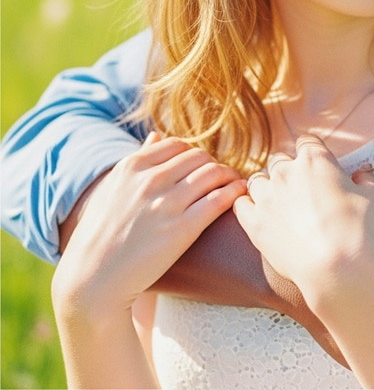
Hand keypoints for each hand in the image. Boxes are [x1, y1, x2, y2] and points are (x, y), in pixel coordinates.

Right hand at [52, 133, 245, 319]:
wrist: (92, 280)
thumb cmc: (101, 235)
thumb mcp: (112, 189)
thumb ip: (136, 159)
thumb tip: (156, 135)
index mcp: (132, 167)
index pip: (177, 145)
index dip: (193, 154)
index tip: (201, 166)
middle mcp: (151, 180)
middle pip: (199, 157)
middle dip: (213, 164)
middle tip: (221, 176)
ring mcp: (167, 203)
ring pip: (214, 173)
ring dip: (229, 175)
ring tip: (236, 182)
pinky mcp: (183, 228)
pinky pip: (219, 198)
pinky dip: (235, 191)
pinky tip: (240, 193)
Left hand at [234, 135, 373, 295]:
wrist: (336, 267)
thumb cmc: (358, 229)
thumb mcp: (373, 197)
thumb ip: (366, 178)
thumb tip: (363, 171)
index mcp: (315, 159)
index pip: (306, 141)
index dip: (311, 151)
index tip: (315, 164)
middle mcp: (287, 172)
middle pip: (278, 159)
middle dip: (287, 169)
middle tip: (298, 188)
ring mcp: (267, 196)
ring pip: (257, 180)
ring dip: (266, 186)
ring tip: (276, 202)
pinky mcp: (254, 222)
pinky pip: (240, 204)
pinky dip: (247, 206)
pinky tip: (257, 214)